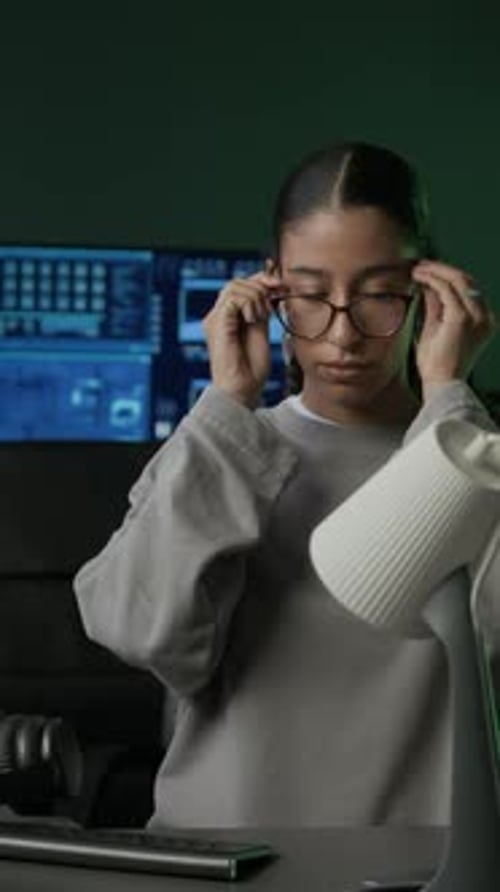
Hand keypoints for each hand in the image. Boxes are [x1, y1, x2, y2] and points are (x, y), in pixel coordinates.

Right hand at [203, 268, 281, 407]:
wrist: (242, 389)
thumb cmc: (251, 369)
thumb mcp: (261, 332)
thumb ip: (261, 312)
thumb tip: (271, 290)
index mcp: (228, 318)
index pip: (241, 286)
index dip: (261, 281)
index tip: (282, 286)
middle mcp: (218, 316)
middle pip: (236, 282)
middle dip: (261, 285)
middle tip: (275, 300)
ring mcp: (216, 319)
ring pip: (234, 286)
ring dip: (256, 296)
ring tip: (263, 316)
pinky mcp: (217, 324)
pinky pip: (232, 298)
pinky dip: (249, 304)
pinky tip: (254, 320)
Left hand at [411, 259, 496, 398]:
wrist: (442, 385)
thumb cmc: (438, 366)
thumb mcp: (437, 330)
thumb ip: (436, 308)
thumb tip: (430, 287)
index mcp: (484, 322)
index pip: (469, 290)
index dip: (449, 278)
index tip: (430, 272)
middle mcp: (485, 317)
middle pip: (466, 281)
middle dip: (443, 270)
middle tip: (422, 265)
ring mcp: (476, 317)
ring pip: (458, 280)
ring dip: (436, 271)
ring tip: (417, 269)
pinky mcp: (461, 318)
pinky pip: (446, 289)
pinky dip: (432, 279)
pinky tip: (419, 277)